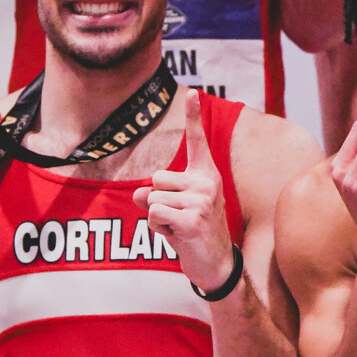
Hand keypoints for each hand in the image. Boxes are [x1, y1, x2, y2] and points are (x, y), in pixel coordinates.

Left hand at [133, 92, 235, 294]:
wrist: (217, 265)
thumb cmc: (194, 233)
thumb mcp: (174, 209)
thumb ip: (155, 195)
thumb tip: (139, 194)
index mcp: (206, 175)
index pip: (197, 141)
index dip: (194, 116)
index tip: (193, 92)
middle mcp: (207, 183)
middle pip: (157, 179)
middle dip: (158, 202)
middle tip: (179, 219)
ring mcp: (201, 201)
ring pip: (152, 199)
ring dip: (158, 219)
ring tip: (179, 229)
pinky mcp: (192, 220)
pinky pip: (154, 215)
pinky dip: (158, 230)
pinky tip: (178, 237)